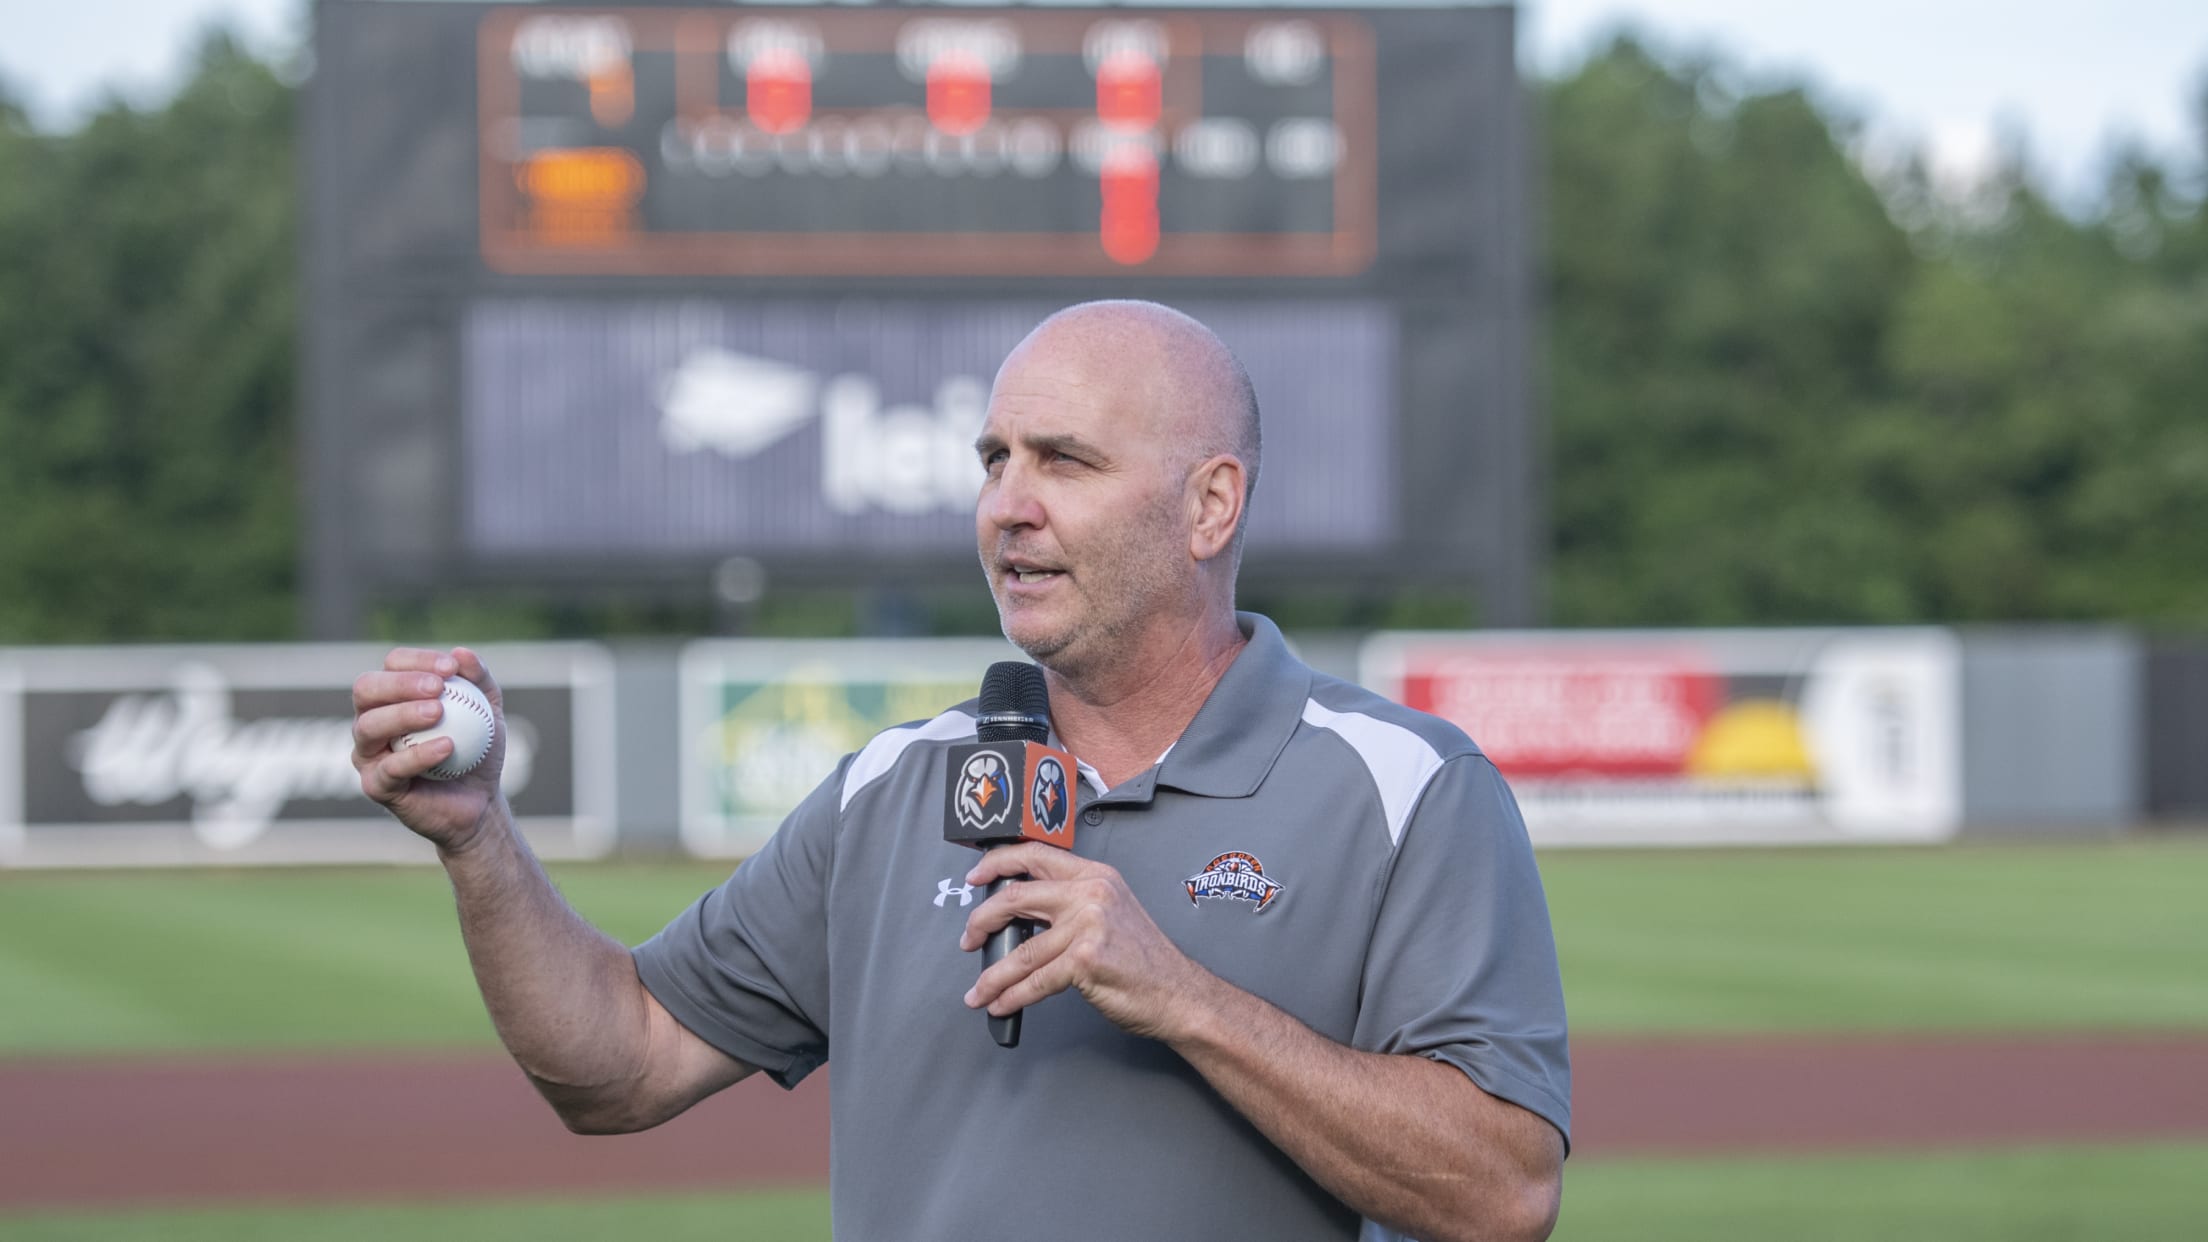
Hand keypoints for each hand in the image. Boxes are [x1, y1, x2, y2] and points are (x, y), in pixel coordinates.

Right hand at [351, 646, 506, 851]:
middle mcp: (372, 720)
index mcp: (393, 696)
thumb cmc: (478, 748)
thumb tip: (461, 653)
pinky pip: (389, 768)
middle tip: (437, 688)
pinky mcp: (376, 785)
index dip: (418, 660)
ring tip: (438, 712)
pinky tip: (447, 746)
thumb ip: (479, 680)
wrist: (481, 800)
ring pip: (368, 726)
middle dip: (399, 683)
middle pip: (366, 689)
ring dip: (402, 714)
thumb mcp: (489, 709)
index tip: (451, 669)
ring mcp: (369, 754)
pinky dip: (417, 755)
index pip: (393, 665)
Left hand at [959, 843, 1211, 1040]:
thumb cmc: (1144, 960)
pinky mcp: (1084, 960)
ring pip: (1020, 950)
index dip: (997, 863)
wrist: (1177, 993)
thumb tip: (1020, 913)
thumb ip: (1071, 903)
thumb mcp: (1111, 912)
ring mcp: (1087, 925)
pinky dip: (1011, 996)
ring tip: (978, 991)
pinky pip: (1034, 981)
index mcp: (1095, 876)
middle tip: (969, 939)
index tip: (975, 878)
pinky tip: (1001, 1003)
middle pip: (1015, 898)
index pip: (1035, 854)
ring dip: (992, 975)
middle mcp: (1090, 893)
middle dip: (981, 922)